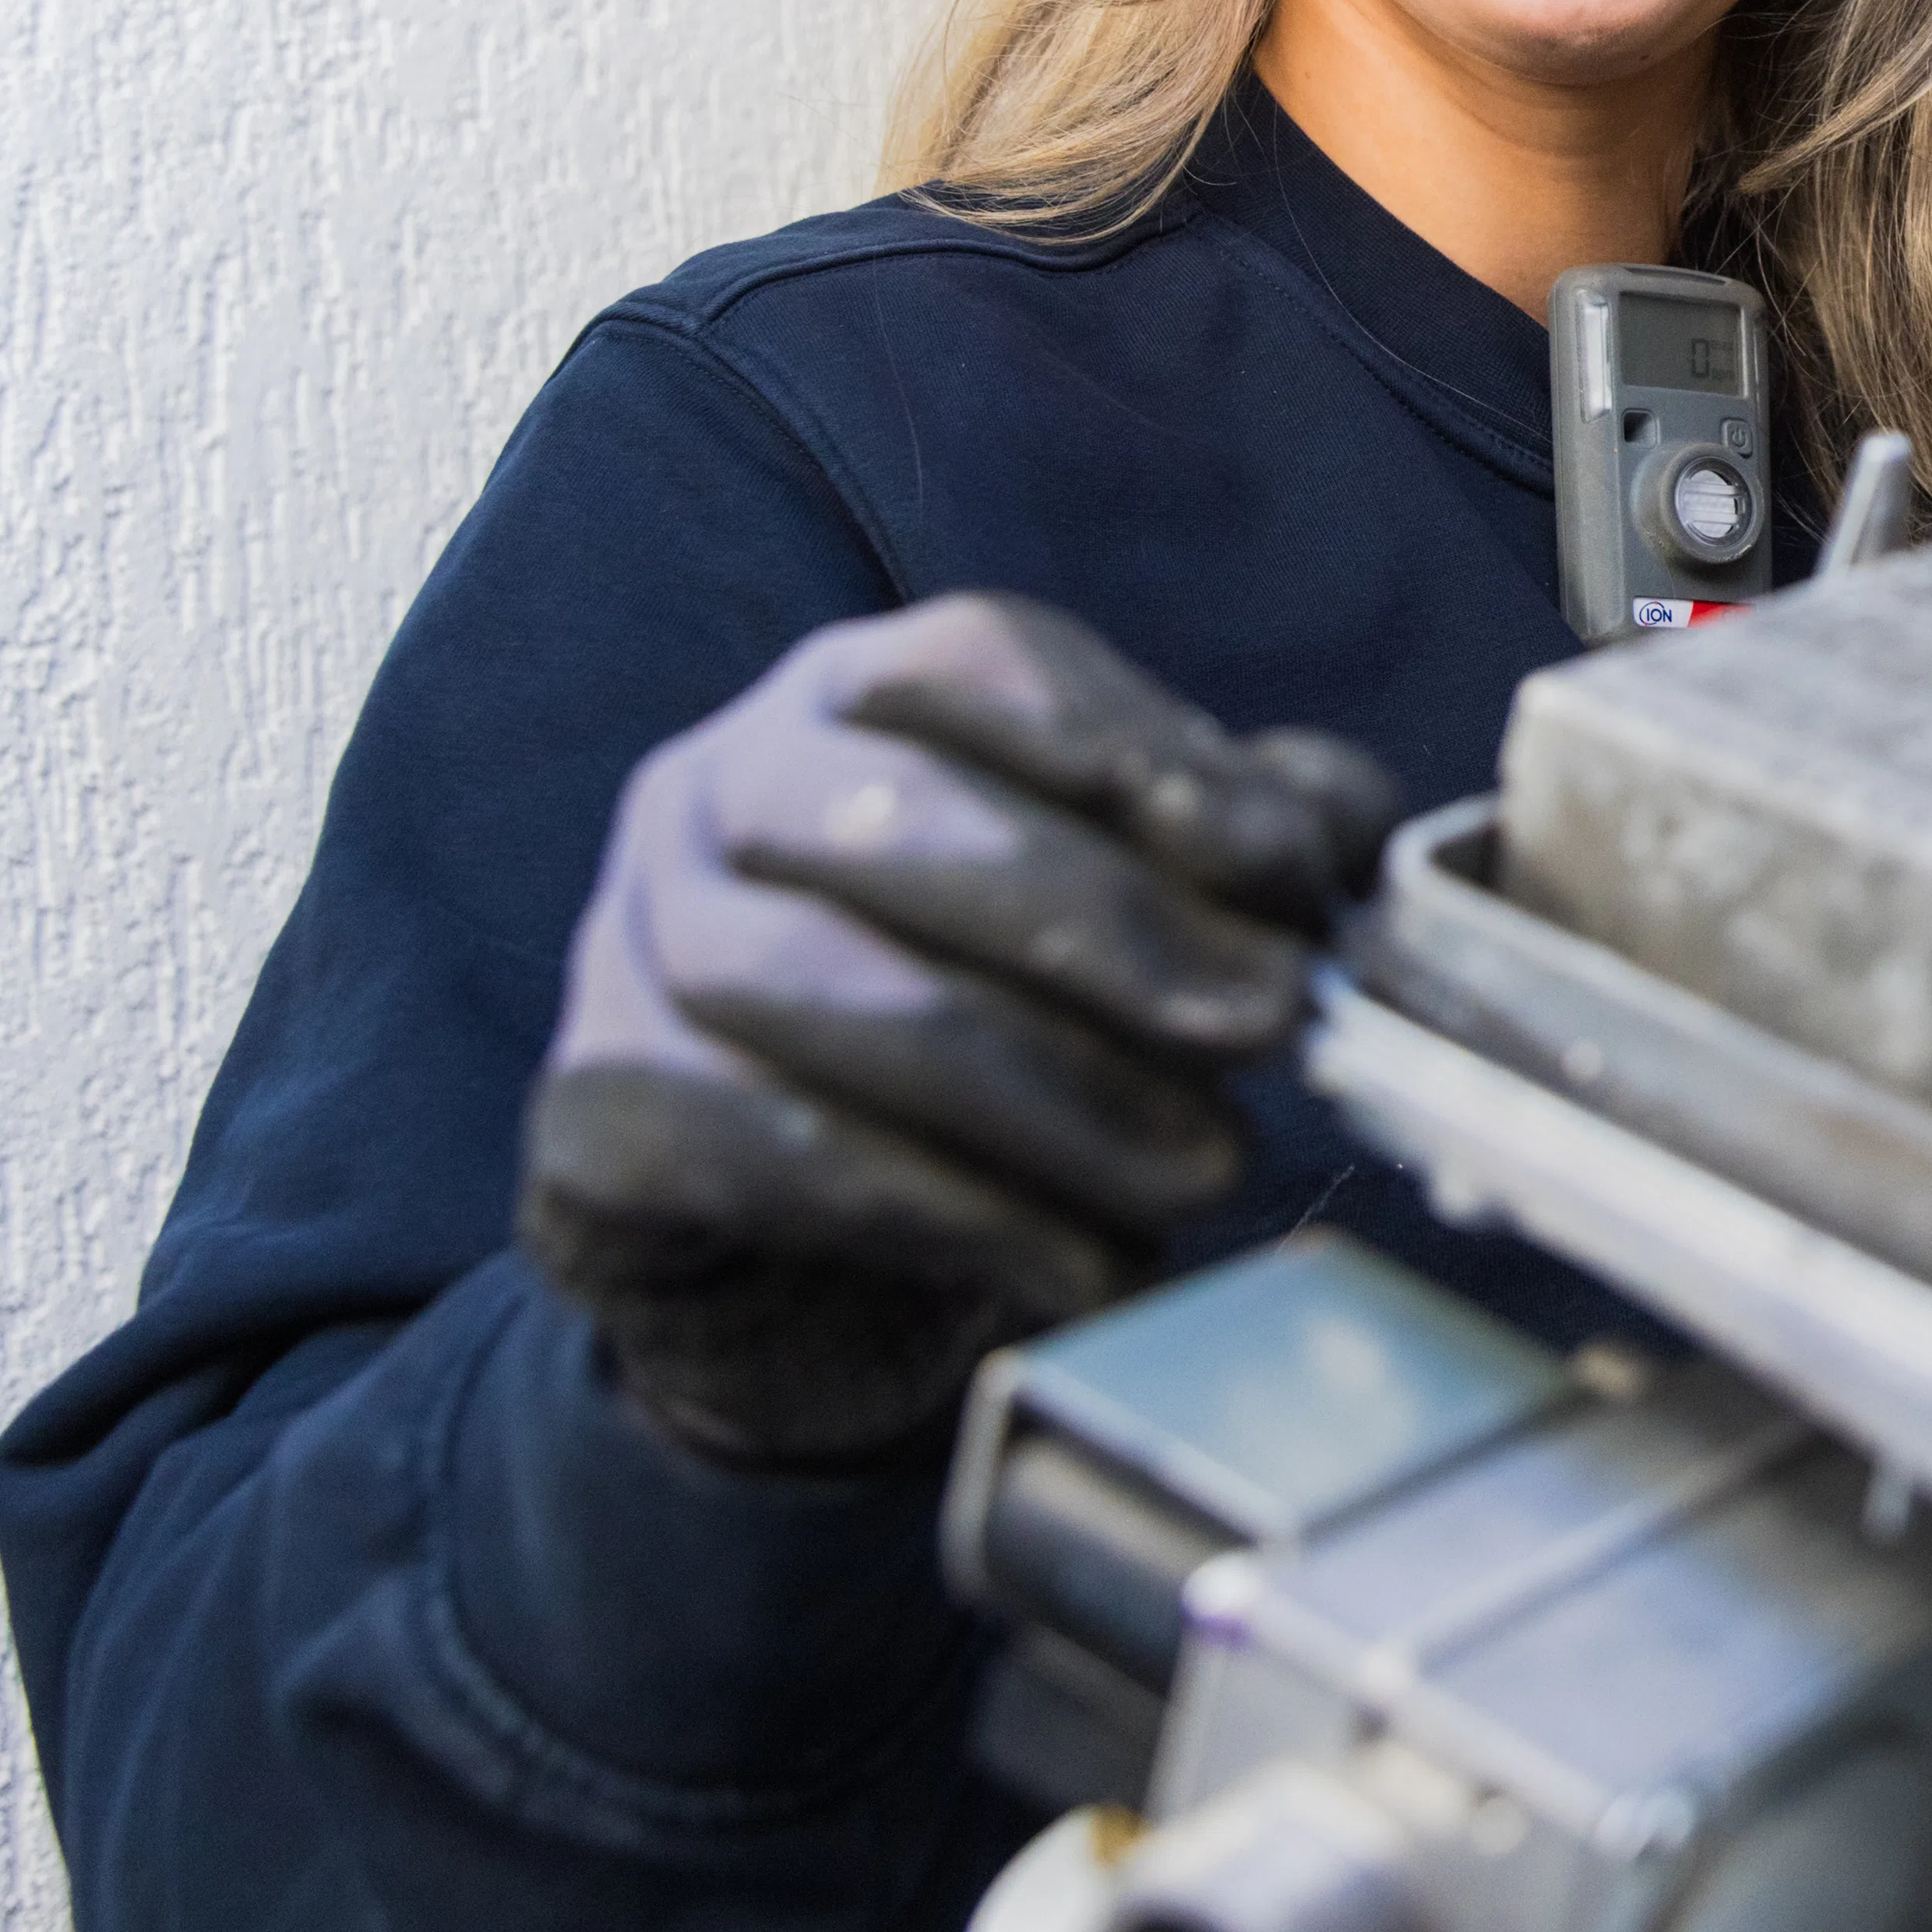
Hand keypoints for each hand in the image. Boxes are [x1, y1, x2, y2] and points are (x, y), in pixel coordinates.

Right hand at [515, 593, 1392, 1473]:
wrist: (779, 1218)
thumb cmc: (978, 1003)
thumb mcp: (1119, 890)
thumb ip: (1238, 835)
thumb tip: (1332, 836)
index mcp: (848, 693)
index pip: (984, 667)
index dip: (1141, 751)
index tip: (1282, 864)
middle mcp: (717, 788)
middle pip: (916, 826)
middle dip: (1122, 934)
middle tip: (1273, 1026)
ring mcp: (636, 944)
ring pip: (854, 1000)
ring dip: (1065, 1098)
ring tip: (1207, 1171)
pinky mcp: (599, 1112)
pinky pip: (789, 1157)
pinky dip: (967, 1218)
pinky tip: (1086, 1264)